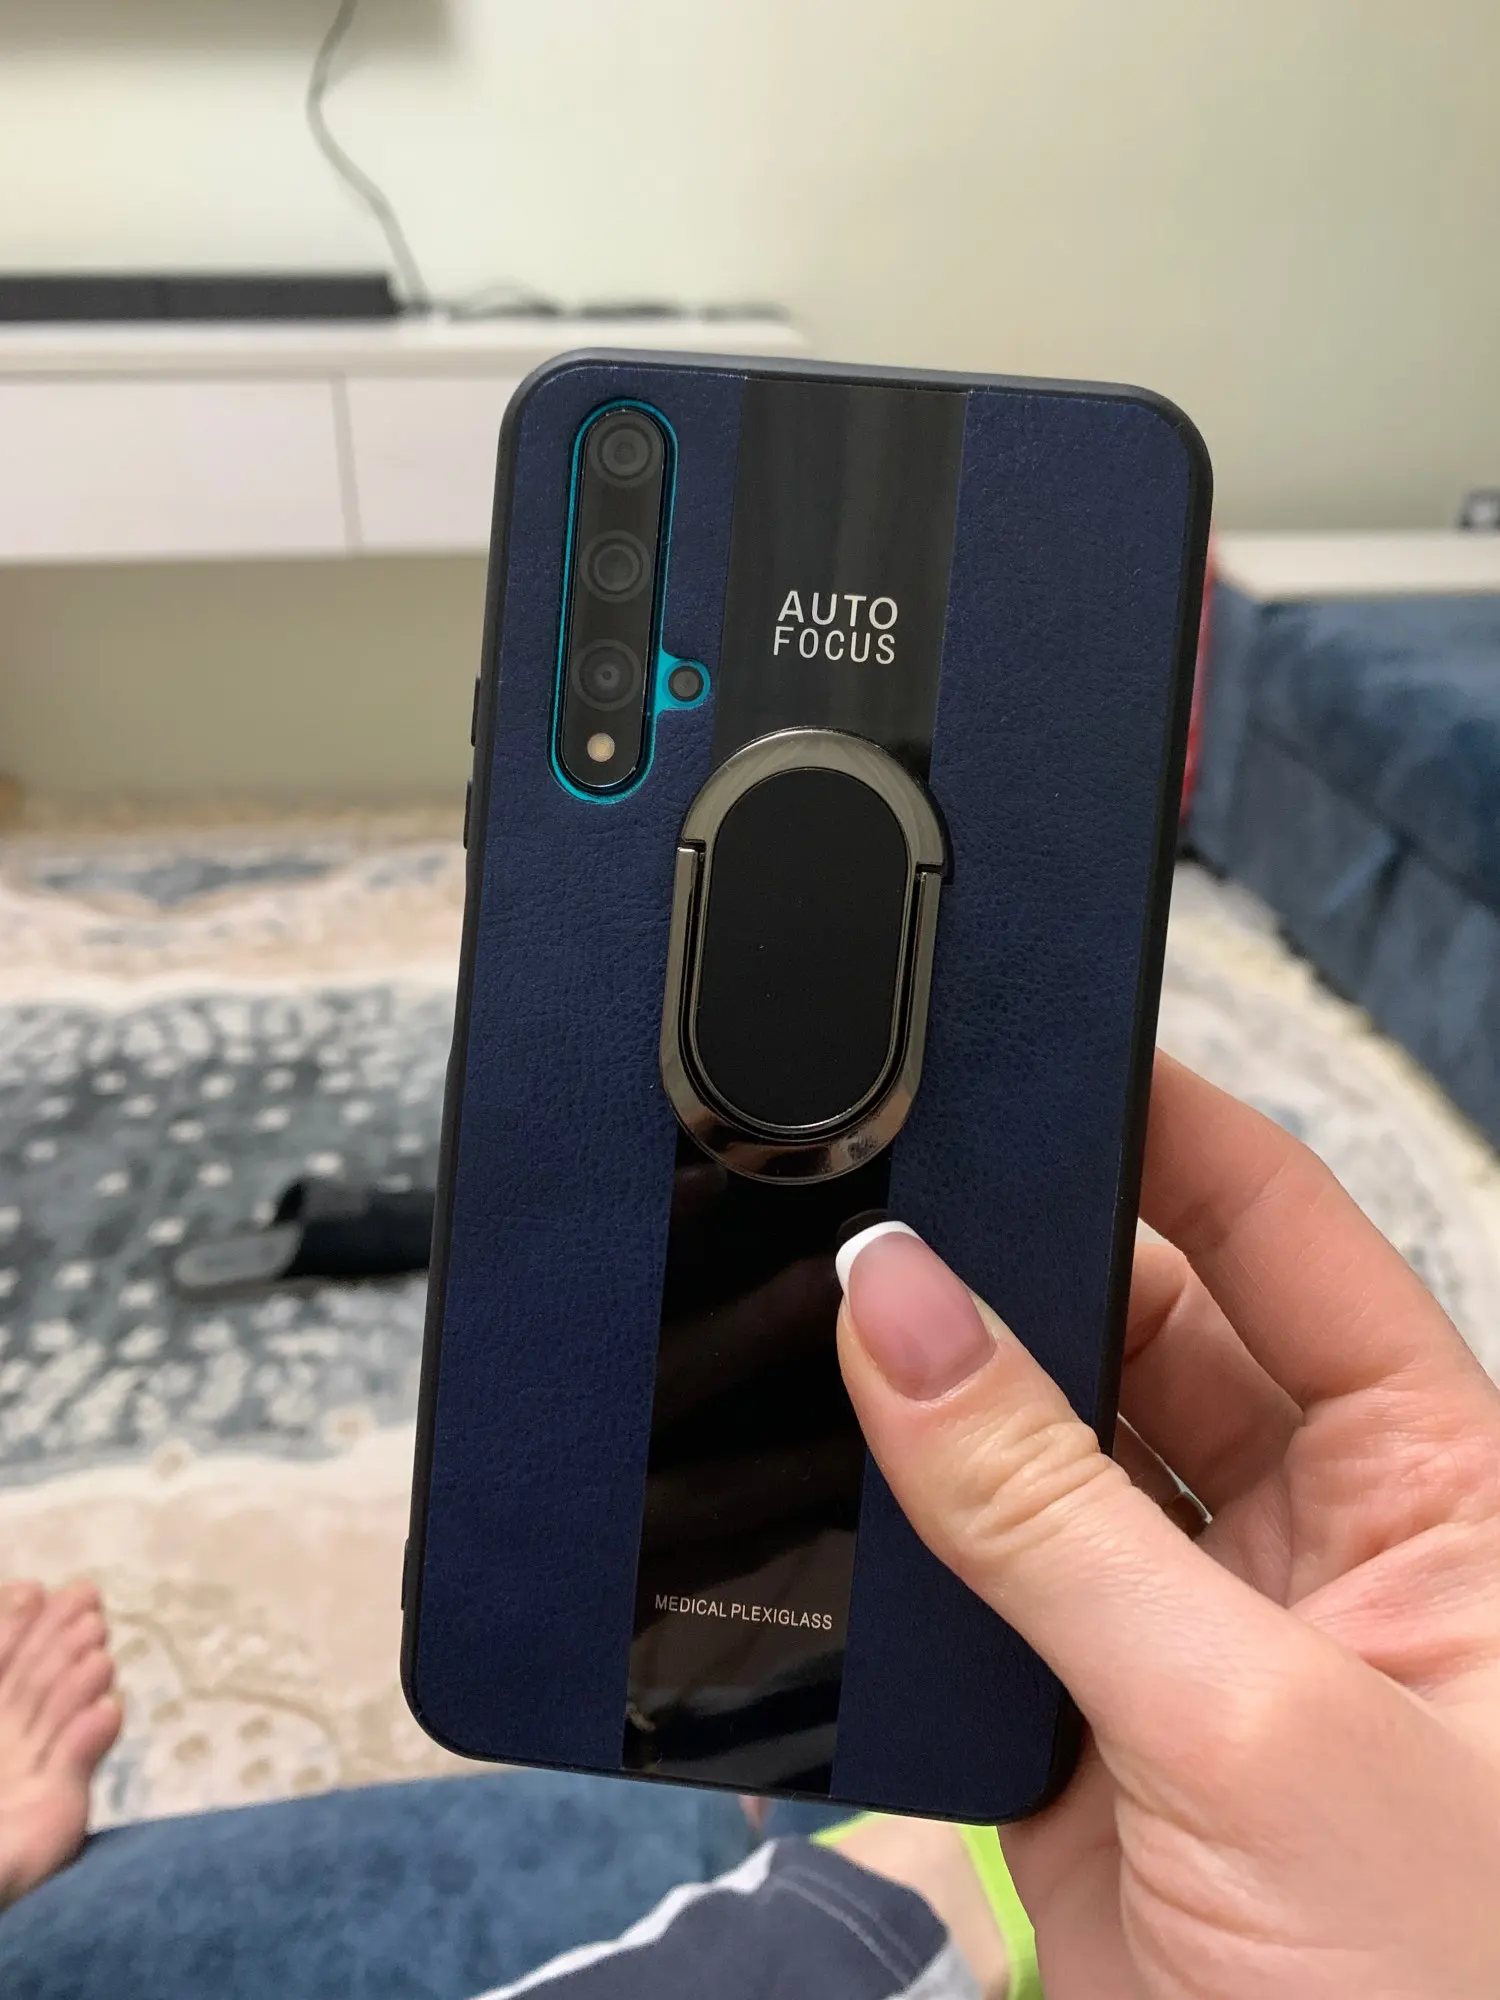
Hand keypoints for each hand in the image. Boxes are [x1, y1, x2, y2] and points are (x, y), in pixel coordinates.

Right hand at [836, 1052, 1499, 1998]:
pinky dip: (889, 1560)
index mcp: (1435, 1480)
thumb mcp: (1250, 1725)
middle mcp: (1313, 1533)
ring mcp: (1184, 1631)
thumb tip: (900, 1310)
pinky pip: (965, 1592)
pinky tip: (822, 1510)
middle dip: (1012, 1276)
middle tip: (881, 1221)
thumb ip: (1048, 1511)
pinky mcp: (1081, 1731)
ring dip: (936, 1420)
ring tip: (828, 1350)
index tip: (1036, 1051)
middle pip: (1134, 1332)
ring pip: (1034, 1459)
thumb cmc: (1441, 1992)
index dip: (1167, 1129)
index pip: (1282, 1237)